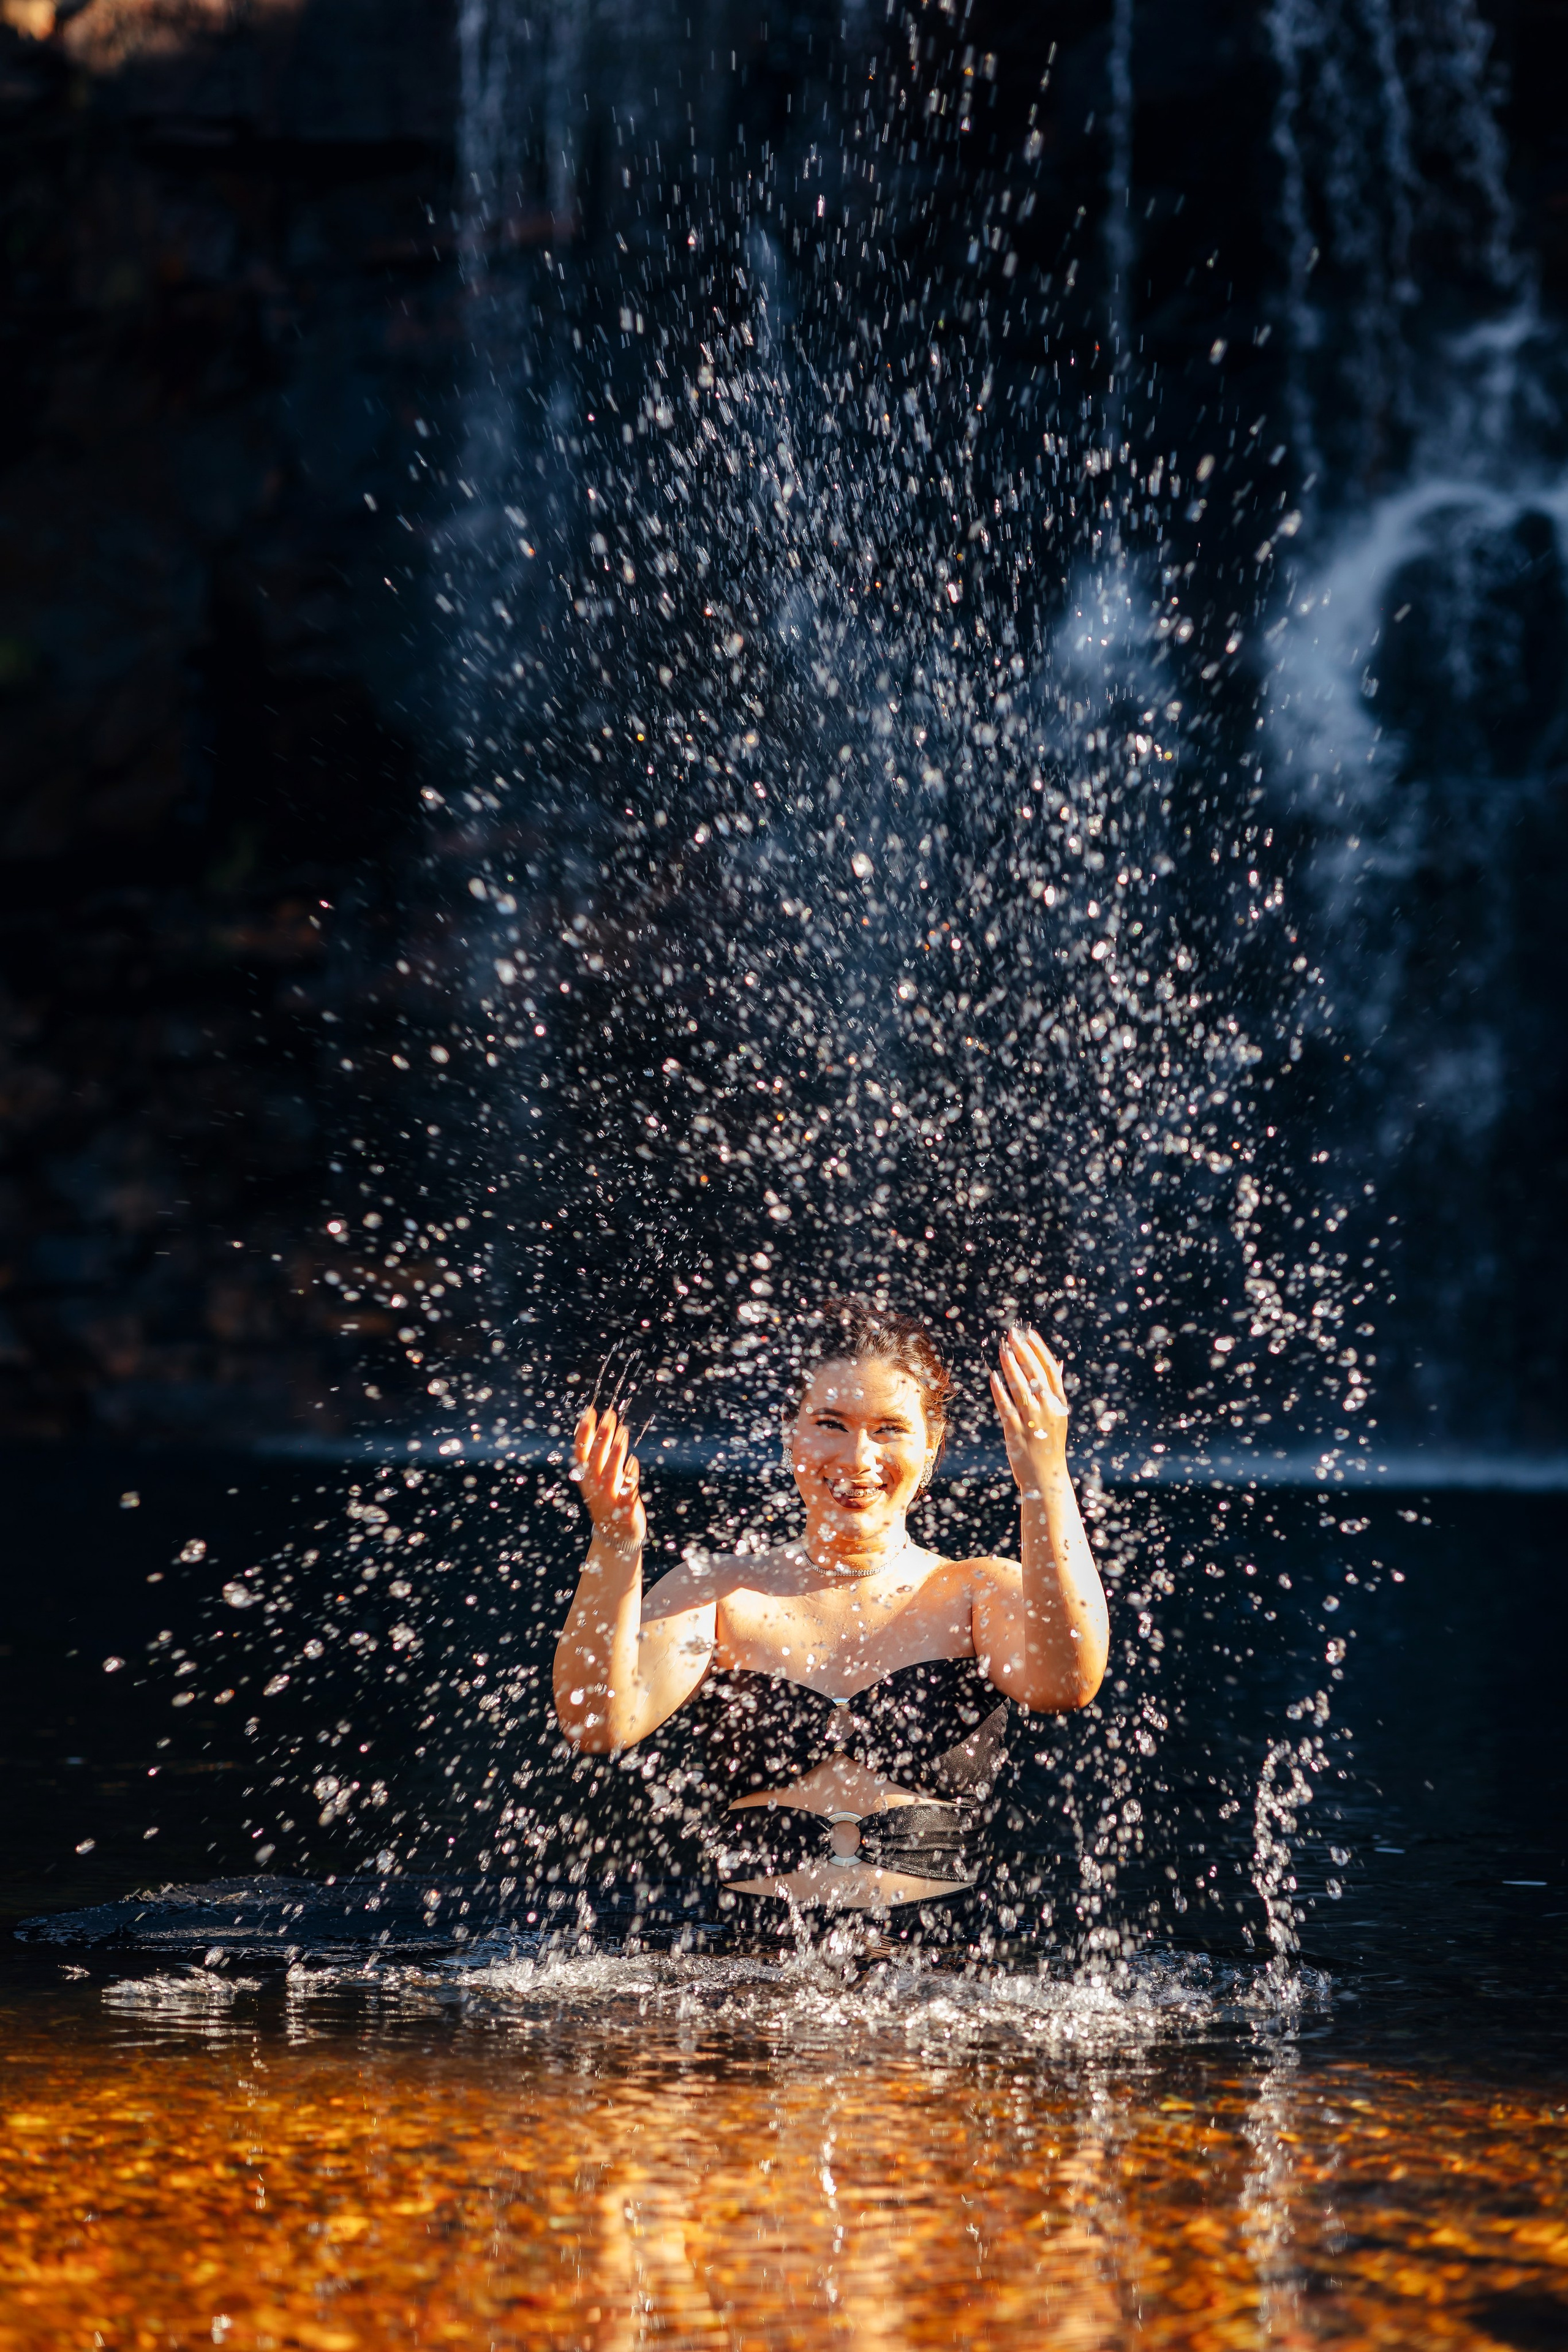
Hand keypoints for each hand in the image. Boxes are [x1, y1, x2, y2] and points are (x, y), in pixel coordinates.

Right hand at [571, 1403, 646, 1550]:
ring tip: (621, 1434)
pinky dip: (629, 1476)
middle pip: (596, 1459)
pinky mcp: (624, 1509)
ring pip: (610, 1473)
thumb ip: (599, 1455)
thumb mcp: (598, 1479)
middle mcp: (594, 1488)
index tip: (589, 1412)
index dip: (584, 1432)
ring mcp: (608, 1499)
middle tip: (609, 1416)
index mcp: (586, 1479)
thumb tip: (600, 1426)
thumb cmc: (608, 1501)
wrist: (615, 1537)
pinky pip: (627, 1491)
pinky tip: (633, 1461)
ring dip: (615, 1453)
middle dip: (602, 1436)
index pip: (581, 1452)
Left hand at [990, 1326, 1069, 1497]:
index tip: (1028, 1333)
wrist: (1046, 1477)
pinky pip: (1006, 1405)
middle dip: (1022, 1351)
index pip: (1049, 1369)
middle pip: (1034, 1373)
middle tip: (1012, 1334)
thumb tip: (1058, 1363)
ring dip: (1010, 1365)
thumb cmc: (1050, 1443)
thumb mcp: (1059, 1415)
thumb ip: (1056, 1389)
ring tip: (1002, 1349)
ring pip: (1020, 1386)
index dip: (1038, 1349)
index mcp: (1059, 1403)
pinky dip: (1000, 1390)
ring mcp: (1032, 1419)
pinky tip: (993, 1376)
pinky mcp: (1016, 1430)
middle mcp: (1048, 1408)